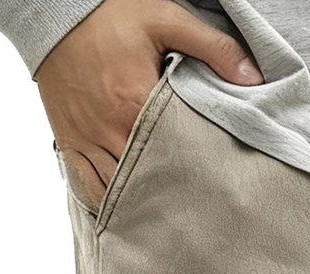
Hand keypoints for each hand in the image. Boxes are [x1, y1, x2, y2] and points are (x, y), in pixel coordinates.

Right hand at [36, 0, 262, 210]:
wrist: (56, 13)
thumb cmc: (111, 16)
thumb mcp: (166, 20)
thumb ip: (213, 48)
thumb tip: (253, 78)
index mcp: (136, 104)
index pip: (174, 154)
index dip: (193, 173)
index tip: (212, 186)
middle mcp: (110, 129)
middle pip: (146, 179)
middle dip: (168, 196)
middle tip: (193, 214)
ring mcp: (88, 140)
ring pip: (117, 189)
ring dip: (139, 203)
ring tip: (164, 217)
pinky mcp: (70, 142)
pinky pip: (88, 186)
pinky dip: (106, 202)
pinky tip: (126, 212)